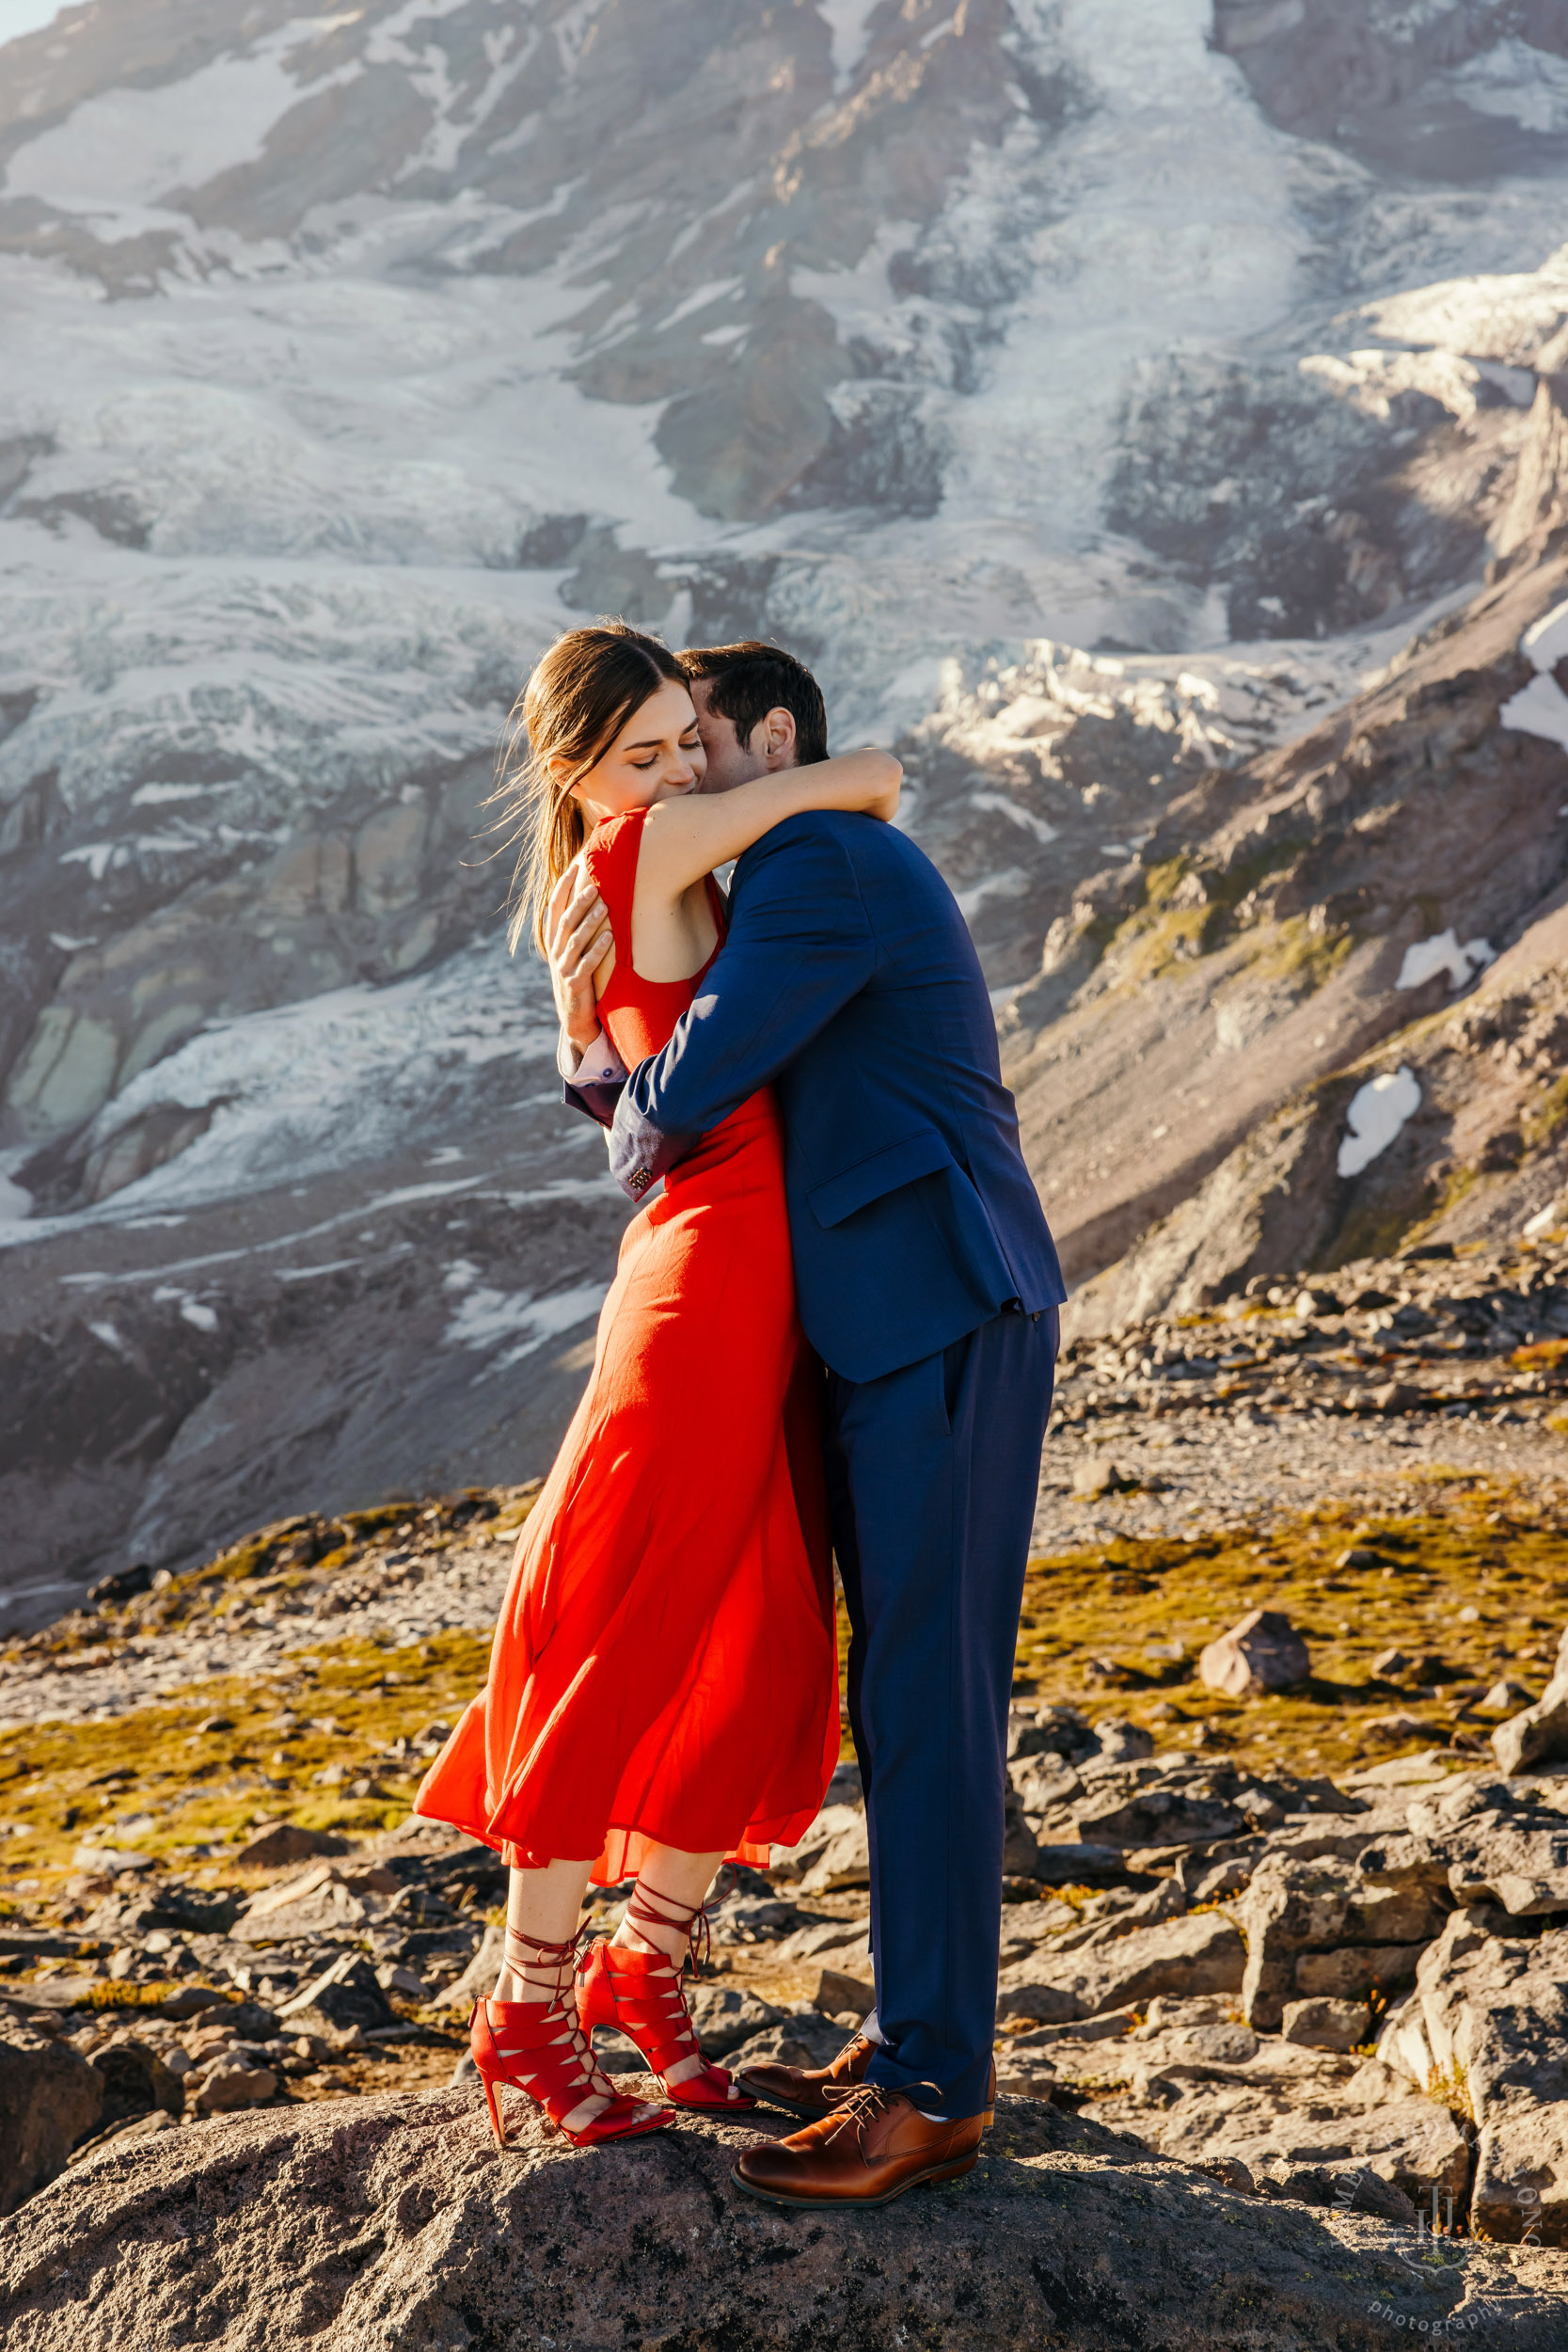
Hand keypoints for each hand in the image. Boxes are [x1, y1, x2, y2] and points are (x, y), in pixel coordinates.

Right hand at [546, 867, 613, 1051]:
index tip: (574, 866)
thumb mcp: (573, 952)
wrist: (575, 1017)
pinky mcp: (575, 984)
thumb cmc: (579, 978)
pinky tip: (611, 937)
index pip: (554, 907)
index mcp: (553, 940)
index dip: (563, 887)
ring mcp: (563, 968)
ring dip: (590, 921)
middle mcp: (556, 952)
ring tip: (604, 905)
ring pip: (575, 940)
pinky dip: (599, 950)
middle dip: (579, 901)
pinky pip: (588, 964)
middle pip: (565, 921)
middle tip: (594, 884)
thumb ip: (578, 928)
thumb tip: (595, 895)